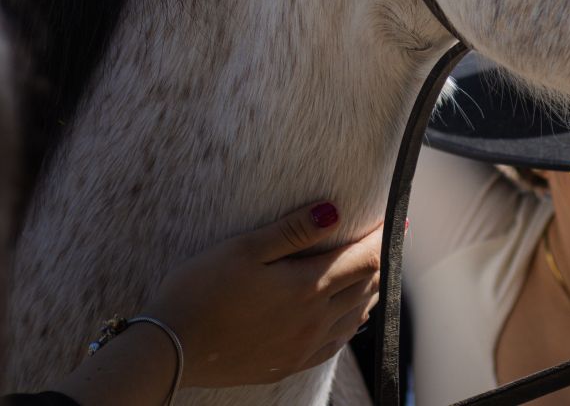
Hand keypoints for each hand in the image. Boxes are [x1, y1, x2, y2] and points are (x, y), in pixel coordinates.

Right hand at [146, 201, 382, 385]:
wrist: (167, 350)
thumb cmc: (199, 291)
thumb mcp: (243, 248)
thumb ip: (292, 230)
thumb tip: (335, 210)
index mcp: (306, 287)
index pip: (365, 258)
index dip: (385, 237)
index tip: (398, 220)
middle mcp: (314, 320)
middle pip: (367, 286)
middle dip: (381, 261)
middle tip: (389, 241)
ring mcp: (303, 346)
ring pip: (356, 316)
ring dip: (372, 291)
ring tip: (377, 272)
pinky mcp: (288, 364)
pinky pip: (336, 343)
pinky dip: (352, 323)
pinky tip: (351, 316)